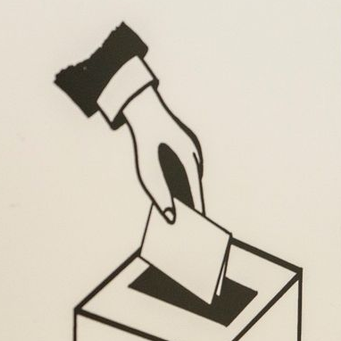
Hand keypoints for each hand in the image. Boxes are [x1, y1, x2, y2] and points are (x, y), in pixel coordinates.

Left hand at [120, 84, 203, 221]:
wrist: (143, 110)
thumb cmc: (145, 142)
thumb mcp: (148, 173)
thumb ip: (160, 196)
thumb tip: (170, 217)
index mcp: (190, 162)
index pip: (196, 195)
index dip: (197, 213)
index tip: (198, 230)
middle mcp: (196, 157)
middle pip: (194, 188)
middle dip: (190, 207)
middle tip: (185, 229)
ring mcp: (193, 151)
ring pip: (190, 179)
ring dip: (185, 195)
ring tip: (177, 217)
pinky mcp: (186, 149)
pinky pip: (186, 170)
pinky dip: (181, 183)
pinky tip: (171, 196)